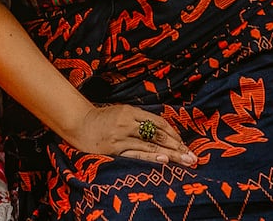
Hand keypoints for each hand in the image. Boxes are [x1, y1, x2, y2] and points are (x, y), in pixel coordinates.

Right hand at [66, 102, 195, 166]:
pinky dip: (151, 157)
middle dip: (177, 146)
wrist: (80, 124)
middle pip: (158, 135)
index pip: (158, 122)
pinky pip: (136, 153)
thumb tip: (162, 130)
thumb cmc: (103, 119)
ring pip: (150, 145)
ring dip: (170, 154)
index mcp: (131, 111)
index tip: (185, 144)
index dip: (173, 134)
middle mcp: (128, 122)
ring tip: (185, 161)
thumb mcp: (121, 113)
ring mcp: (122, 136)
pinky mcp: (115, 149)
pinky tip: (163, 160)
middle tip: (193, 156)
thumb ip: (139, 120)